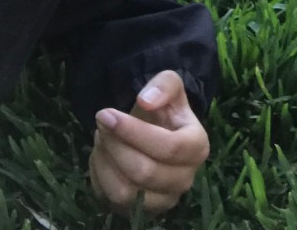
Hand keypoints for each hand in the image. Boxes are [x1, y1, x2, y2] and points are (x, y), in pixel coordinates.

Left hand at [88, 69, 209, 214]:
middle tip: (101, 124)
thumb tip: (146, 102)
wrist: (156, 130)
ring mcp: (163, 200)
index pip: (168, 147)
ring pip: (125, 192)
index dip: (134, 132)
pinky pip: (111, 201)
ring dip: (106, 162)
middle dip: (116, 145)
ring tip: (102, 138)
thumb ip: (164, 85)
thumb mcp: (168, 85)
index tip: (107, 114)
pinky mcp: (140, 211)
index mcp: (197, 147)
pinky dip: (99, 177)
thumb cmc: (163, 109)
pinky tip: (102, 155)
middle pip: (144, 172)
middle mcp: (185, 179)